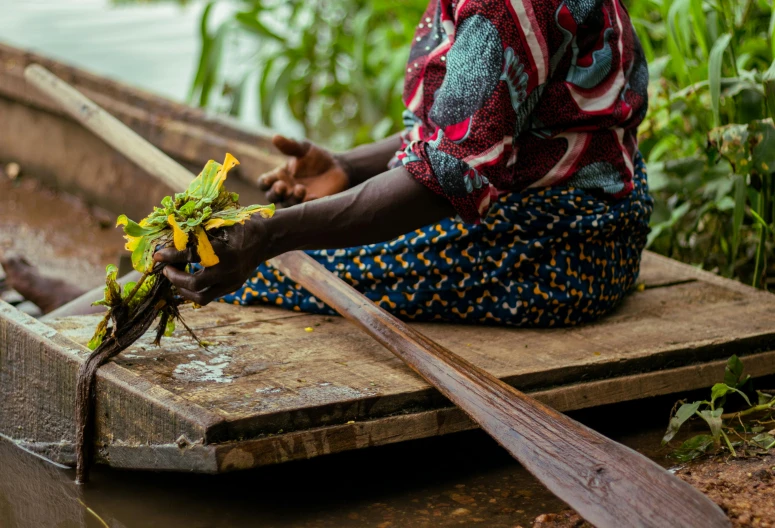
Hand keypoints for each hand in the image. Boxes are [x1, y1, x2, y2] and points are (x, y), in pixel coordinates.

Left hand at [153, 218, 271, 304]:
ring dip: (182, 289)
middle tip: (165, 269)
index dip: (171, 256)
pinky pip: (209, 296)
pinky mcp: (232, 287)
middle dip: (175, 277)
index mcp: (225, 251)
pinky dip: (194, 291)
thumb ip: (198, 231)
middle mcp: (229, 270)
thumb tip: (170, 235)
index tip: (157, 255)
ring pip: (201, 296)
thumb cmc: (239, 225)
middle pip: (194, 283)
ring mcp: (232, 282)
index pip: (191, 257)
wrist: (265, 239)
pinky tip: (185, 283)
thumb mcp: (220, 223)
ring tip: (174, 278)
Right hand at [259, 134, 349, 206]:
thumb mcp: (304, 149)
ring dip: (292, 198)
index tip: (269, 180)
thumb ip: (290, 146)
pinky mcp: (312, 206)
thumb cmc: (318, 157)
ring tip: (301, 188)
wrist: (339, 167)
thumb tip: (275, 137)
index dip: (264, 183)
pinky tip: (313, 197)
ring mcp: (298, 200)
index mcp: (280, 176)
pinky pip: (305, 210)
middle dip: (275, 193)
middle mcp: (286, 190)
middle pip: (272, 197)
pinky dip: (307, 204)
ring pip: (287, 205)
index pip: (264, 183)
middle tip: (282, 186)